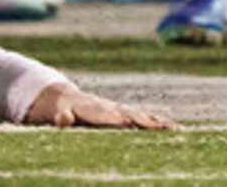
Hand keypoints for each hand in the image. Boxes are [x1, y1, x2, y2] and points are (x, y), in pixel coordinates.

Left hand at [23, 82, 172, 128]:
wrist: (64, 98)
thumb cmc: (60, 111)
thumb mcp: (56, 114)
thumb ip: (61, 118)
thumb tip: (64, 119)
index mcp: (89, 108)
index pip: (103, 114)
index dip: (114, 118)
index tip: (127, 122)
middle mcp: (107, 106)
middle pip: (126, 113)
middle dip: (142, 120)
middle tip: (158, 126)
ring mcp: (117, 109)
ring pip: (137, 115)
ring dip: (154, 122)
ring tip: (170, 128)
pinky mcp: (123, 113)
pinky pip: (141, 118)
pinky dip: (155, 122)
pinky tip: (171, 128)